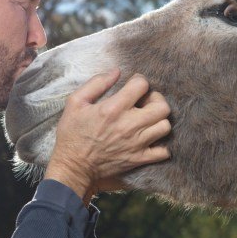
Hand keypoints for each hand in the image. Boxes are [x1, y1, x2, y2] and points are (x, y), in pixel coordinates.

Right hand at [45, 69, 170, 202]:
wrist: (73, 166)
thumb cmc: (72, 133)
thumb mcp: (75, 102)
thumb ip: (96, 83)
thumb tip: (116, 71)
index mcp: (113, 108)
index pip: (142, 85)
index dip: (138, 81)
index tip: (133, 86)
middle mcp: (129, 125)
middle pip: (162, 106)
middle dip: (156, 99)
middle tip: (145, 102)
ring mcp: (137, 144)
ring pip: (165, 127)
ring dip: (158, 120)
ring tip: (147, 119)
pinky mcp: (139, 159)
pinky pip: (164, 151)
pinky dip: (161, 144)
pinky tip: (150, 139)